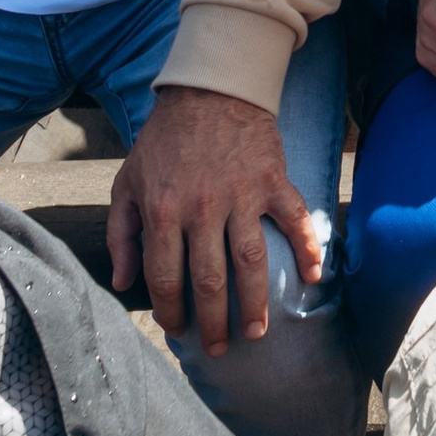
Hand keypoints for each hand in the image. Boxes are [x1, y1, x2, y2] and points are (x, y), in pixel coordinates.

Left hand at [108, 86, 322, 352]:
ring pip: (252, 262)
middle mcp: (202, 208)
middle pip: (209, 281)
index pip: (165, 278)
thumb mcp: (128, 183)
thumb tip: (123, 284)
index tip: (177, 330)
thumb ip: (122, 234)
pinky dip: (308, 249)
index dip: (171, 311)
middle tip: (219, 348)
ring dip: (255, 303)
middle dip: (213, 323)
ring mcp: (242, 195)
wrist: (210, 87)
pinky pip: (295, 220)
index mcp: (163, 211)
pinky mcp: (274, 180)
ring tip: (256, 333)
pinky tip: (314, 278)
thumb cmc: (165, 140)